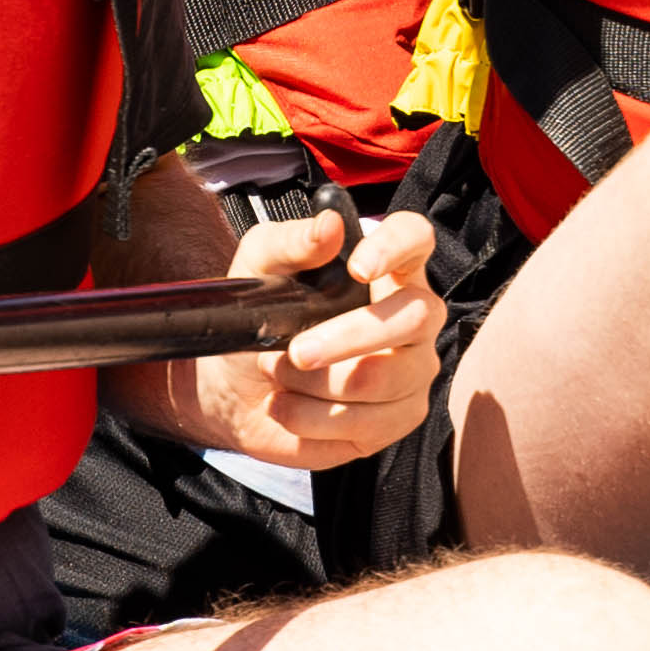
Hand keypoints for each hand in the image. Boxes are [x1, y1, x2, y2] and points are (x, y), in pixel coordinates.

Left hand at [157, 202, 444, 467]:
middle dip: (348, 337)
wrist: (234, 389)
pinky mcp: (398, 419)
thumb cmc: (261, 318)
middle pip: (414, 317)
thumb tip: (329, 226)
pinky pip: (365, 423)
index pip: (415, 238)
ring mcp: (412, 371)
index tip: (358, 268)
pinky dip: (310, 418)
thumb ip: (290, 242)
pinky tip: (286, 406)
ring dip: (315, 382)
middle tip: (296, 351)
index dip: (396, 249)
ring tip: (277, 374)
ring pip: (382, 378)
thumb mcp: (259, 268)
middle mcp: (413, 317)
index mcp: (385, 268)